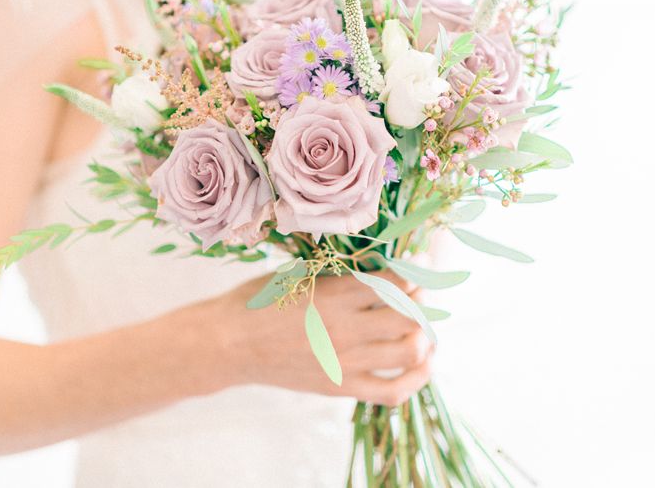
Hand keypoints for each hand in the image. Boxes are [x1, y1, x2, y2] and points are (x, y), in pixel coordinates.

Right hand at [212, 271, 433, 406]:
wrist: (229, 344)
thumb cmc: (259, 301)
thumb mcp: (298, 275)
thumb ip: (340, 275)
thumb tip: (382, 269)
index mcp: (335, 295)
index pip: (395, 282)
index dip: (417, 270)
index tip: (422, 262)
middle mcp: (346, 329)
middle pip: (410, 317)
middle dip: (423, 301)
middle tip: (419, 293)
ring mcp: (345, 362)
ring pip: (408, 352)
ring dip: (425, 336)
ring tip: (423, 325)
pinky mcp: (341, 386)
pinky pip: (393, 391)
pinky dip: (416, 379)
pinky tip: (423, 363)